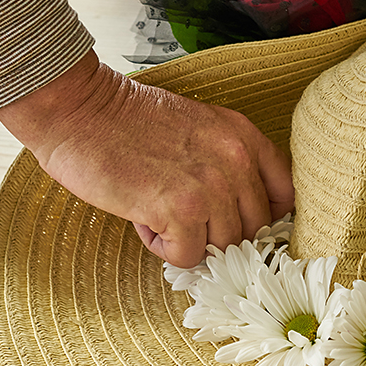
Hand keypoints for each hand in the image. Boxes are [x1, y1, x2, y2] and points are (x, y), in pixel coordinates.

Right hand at [0, 50, 294, 267]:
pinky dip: (163, 247)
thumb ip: (231, 162)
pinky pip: (188, 255)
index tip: (237, 220)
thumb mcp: (202, 127)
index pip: (285, 195)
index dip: (264, 217)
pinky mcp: (180, 211)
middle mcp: (236, 161)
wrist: (80, 110)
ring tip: (157, 210)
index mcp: (245, 137)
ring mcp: (211, 187)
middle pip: (254, 228)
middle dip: (219, 231)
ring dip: (188, 239)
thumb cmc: (132, 122)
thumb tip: (245, 214)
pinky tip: (143, 217)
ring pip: (223, 246)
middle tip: (182, 214)